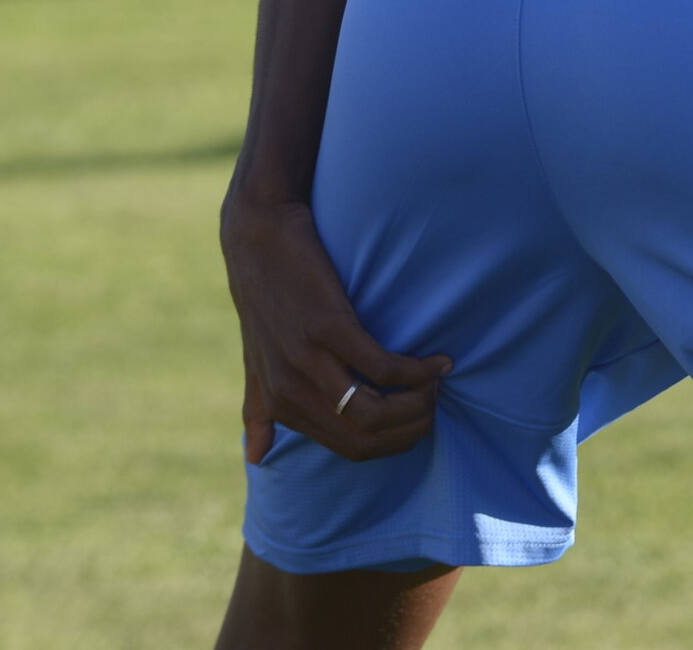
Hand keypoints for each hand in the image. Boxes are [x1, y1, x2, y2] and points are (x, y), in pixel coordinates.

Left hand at [222, 197, 449, 463]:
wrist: (258, 234)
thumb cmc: (265, 293)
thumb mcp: (255, 359)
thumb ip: (258, 408)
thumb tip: (254, 457)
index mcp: (281, 404)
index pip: (351, 449)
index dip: (393, 442)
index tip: (418, 420)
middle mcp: (292, 390)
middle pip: (367, 437)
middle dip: (412, 428)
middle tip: (435, 402)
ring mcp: (308, 360)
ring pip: (376, 413)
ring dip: (418, 404)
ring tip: (437, 381)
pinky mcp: (329, 327)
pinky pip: (384, 367)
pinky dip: (418, 370)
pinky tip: (437, 360)